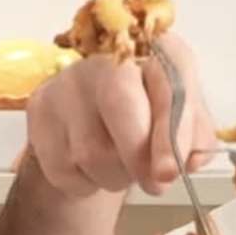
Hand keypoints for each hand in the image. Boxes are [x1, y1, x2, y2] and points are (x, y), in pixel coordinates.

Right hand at [25, 30, 218, 198]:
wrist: (94, 114)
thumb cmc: (146, 113)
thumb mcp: (182, 119)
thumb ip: (195, 138)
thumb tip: (191, 160)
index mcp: (155, 51)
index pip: (167, 85)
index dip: (170, 134)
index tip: (170, 173)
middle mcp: (106, 58)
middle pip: (120, 106)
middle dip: (139, 158)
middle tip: (155, 183)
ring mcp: (67, 82)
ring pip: (91, 151)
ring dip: (114, 176)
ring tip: (121, 166)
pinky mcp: (40, 109)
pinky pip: (64, 168)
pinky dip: (84, 183)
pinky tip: (91, 168)